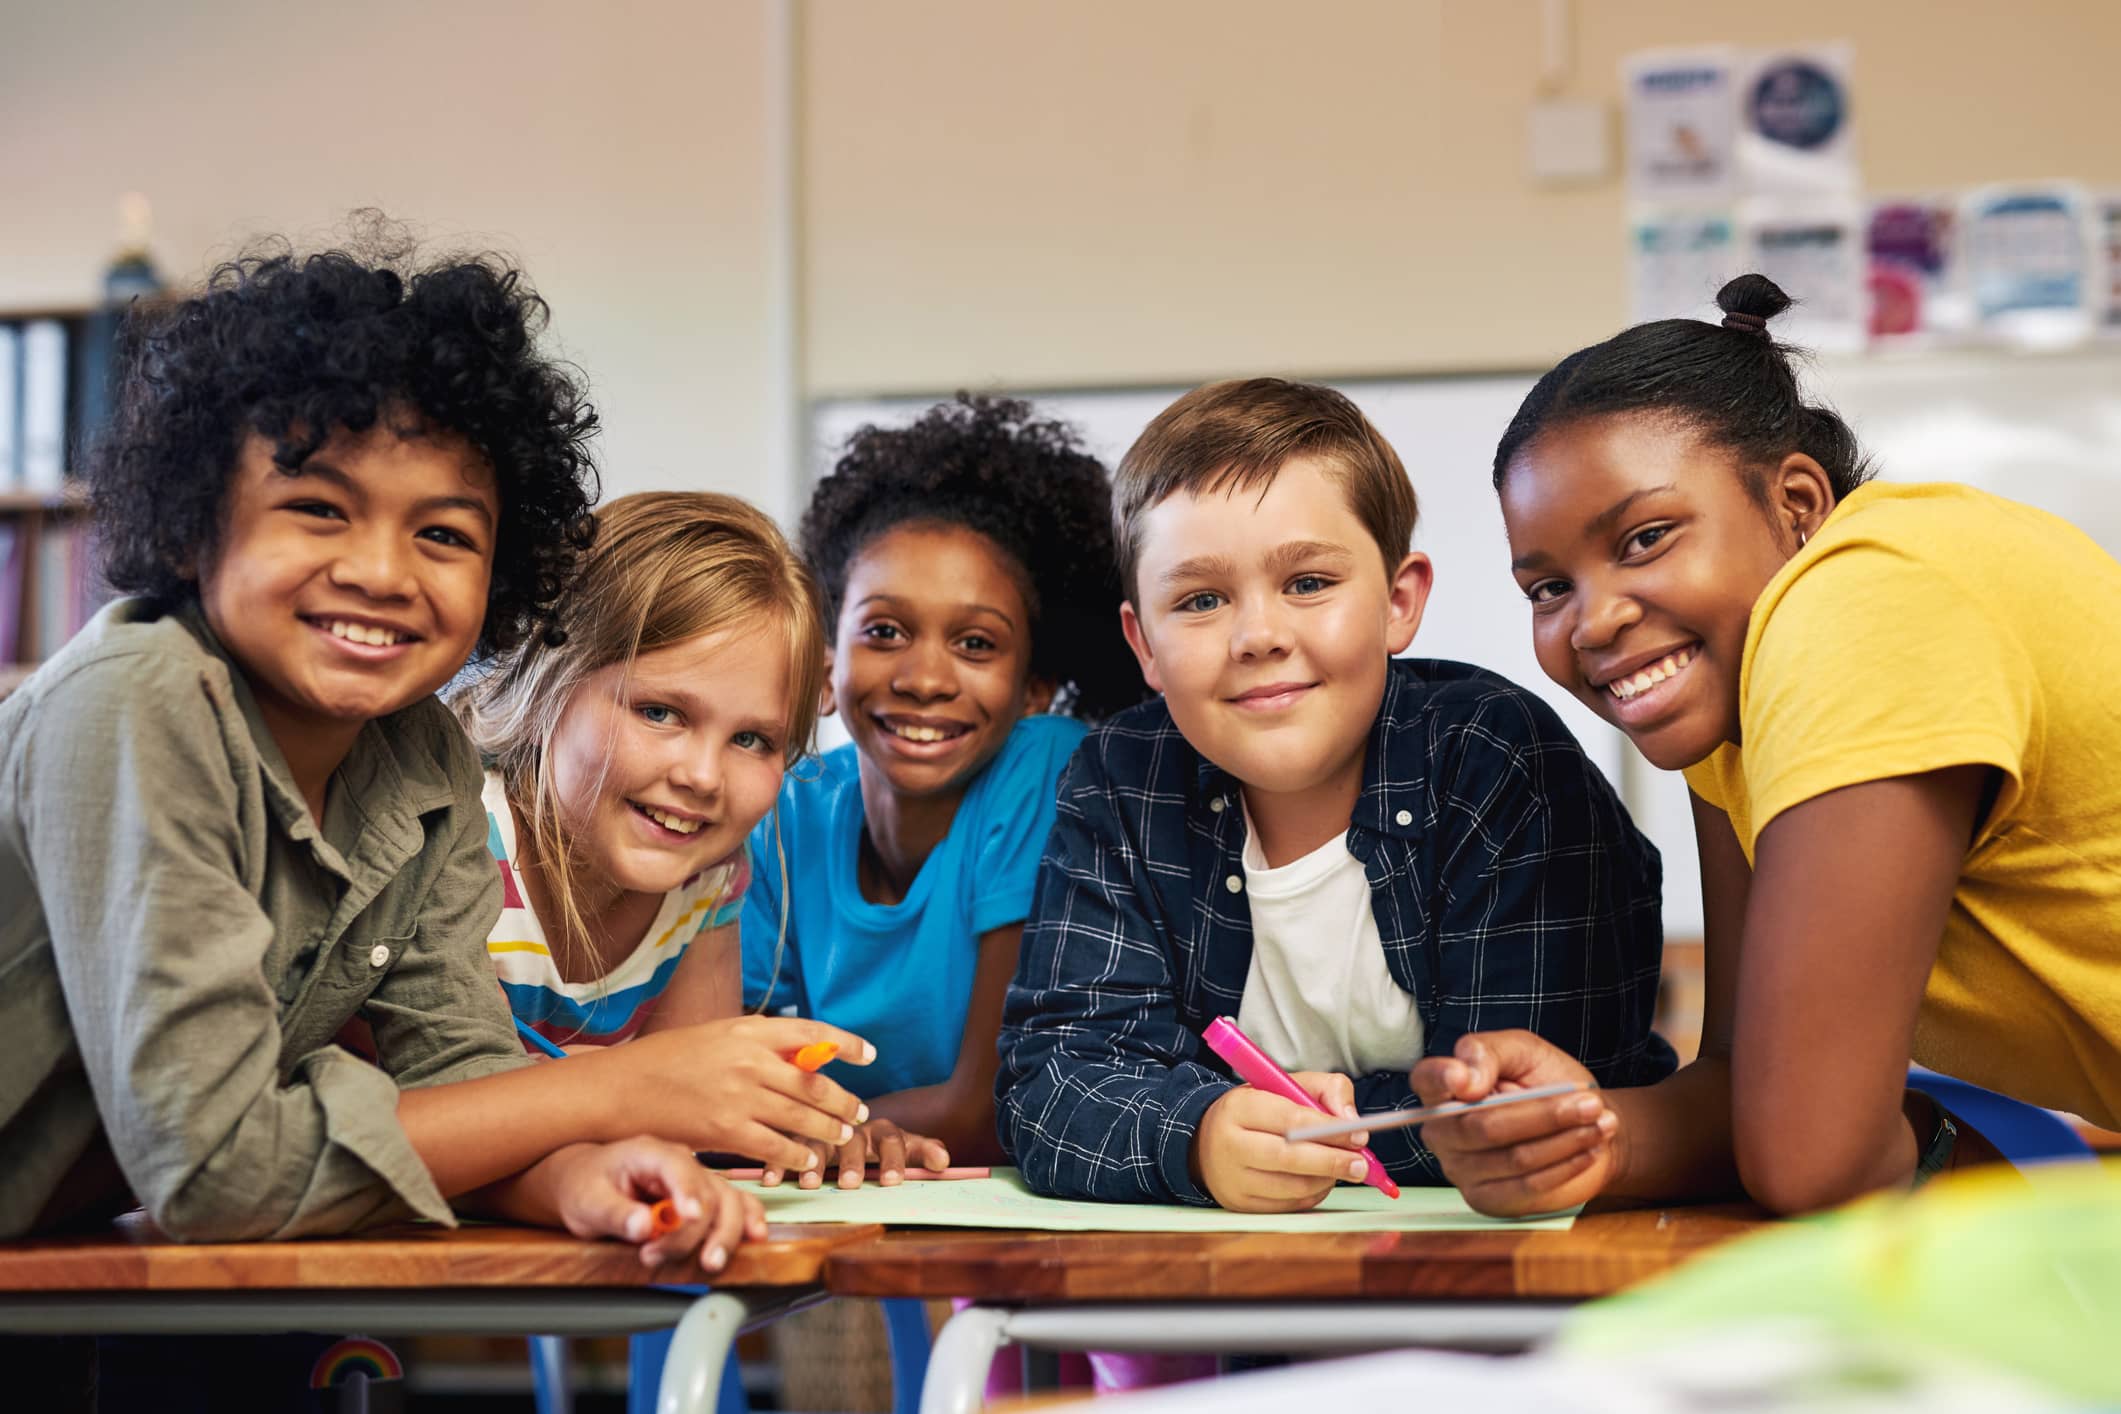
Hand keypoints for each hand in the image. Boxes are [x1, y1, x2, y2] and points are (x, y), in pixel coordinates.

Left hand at [545, 1137, 768, 1273]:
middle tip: (687, 1258)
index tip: (691, 1217)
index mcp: (651, 1153)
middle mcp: (681, 1163)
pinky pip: (735, 1205)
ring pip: (729, 1201)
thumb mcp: (587, 1202)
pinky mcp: (703, 1198)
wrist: (584, 1181)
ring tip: (710, 1262)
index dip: (689, 1193)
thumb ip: (615, 1214)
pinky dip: (748, 1221)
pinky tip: (754, 1238)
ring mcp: (696, 1180)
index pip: (678, 1168)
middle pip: (711, 1191)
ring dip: (726, 1233)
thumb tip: (644, 1225)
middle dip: (705, 1229)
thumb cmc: (585, 1186)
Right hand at [602, 1017, 875, 1172]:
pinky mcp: (725, 1130)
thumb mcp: (716, 1037)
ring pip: (801, 1116)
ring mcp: (738, 1096)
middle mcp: (748, 1060)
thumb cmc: (667, 1061)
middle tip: (859, 1113)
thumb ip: (757, 1046)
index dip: (845, 1044)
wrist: (621, 1087)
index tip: (868, 1054)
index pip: (811, 1034)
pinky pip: (774, 1145)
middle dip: (843, 1100)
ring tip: (843, 1137)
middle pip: (814, 1082)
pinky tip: (806, 1159)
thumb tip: (802, 1058)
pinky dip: (796, 1154)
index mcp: (747, 1030)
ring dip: (828, 1129)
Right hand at [760, 1117, 952, 1189]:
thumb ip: (923, 1151)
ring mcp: (823, 1129)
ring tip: (809, 1184)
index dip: (894, 1160)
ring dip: (813, 1161)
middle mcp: (853, 1127)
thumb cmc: (879, 1143)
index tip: (893, 1182)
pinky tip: (771, 1180)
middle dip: (853, 1162)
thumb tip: (944, 1162)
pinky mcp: (797, 1134)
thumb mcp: (904, 1145)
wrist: (848, 1117)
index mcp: (882, 1130)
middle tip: (851, 1184)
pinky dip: (777, 1161)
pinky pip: (785, 1145)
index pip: (892, 1141)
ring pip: (818, 1141)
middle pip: (854, 1141)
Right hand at [1191, 1072, 1372, 1212]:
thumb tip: (1351, 1120)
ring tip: (1342, 1168)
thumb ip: (1326, 1089)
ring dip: (1326, 1179)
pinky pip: (1288, 1205)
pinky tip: (1320, 1179)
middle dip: (1332, 1161)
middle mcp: (1230, 1145)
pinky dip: (1312, 1193)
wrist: (1205, 1141)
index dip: (1329, 1130)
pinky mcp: (1240, 1204)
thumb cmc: (1256, 1111)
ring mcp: (1233, 1179)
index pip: (1290, 1119)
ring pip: (1292, 1186)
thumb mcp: (1285, 1085)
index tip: (1359, 1135)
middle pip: (1289, 1158)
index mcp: (1240, 1107)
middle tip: (1361, 1164)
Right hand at [1410, 1030, 1615, 1216]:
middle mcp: (1443, 1132)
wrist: (1583, 1121)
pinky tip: (1590, 1148)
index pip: (1427, 1080)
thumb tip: (1464, 1078)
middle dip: (1542, 1114)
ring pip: (1513, 1158)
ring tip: (1600, 1122)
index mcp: (1444, 1088)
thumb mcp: (1523, 1051)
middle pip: (1482, 1127)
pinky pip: (1527, 1186)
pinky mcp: (1489, 1200)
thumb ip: (1488, 1052)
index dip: (1441, 1079)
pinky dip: (1565, 1165)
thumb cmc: (1548, 1081)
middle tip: (1589, 1103)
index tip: (1467, 1079)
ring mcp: (1462, 1170)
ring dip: (1565, 1139)